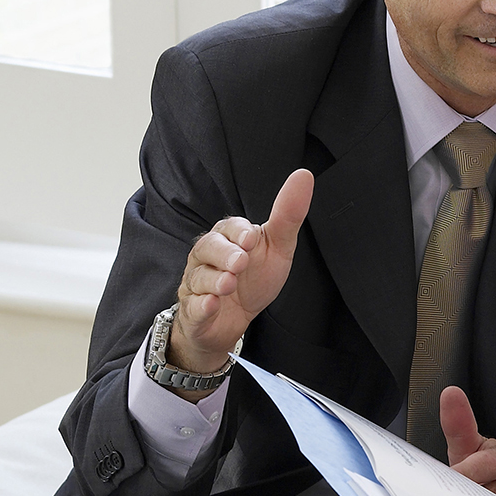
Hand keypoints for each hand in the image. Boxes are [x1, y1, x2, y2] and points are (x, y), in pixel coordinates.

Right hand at [170, 169, 313, 398]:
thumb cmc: (253, 279)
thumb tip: (304, 175)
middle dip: (224, 254)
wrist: (233, 320)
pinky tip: (211, 304)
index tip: (251, 239)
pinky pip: (192, 307)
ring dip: (214, 281)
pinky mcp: (193, 311)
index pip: (228, 227)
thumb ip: (287, 215)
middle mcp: (207, 257)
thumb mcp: (276, 248)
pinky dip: (200, 305)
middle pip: (207, 248)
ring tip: (228, 284)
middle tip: (240, 262)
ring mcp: (196, 284)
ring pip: (198, 277)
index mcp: (227, 238)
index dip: (238, 232)